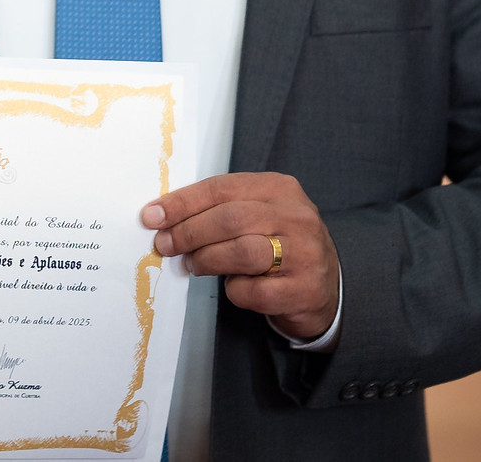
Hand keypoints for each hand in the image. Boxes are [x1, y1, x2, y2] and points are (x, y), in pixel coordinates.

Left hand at [142, 171, 339, 338]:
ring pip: (242, 252)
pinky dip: (235, 291)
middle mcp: (296, 216)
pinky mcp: (304, 289)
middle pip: (229, 219)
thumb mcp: (258, 213)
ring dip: (207, 260)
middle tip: (165, 245)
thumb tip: (163, 217)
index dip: (182, 202)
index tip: (152, 216)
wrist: (328, 284)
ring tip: (192, 264)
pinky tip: (234, 286)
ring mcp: (304, 253)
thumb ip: (220, 209)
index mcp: (279, 188)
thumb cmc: (279, 243)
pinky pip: (255, 291)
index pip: (221, 188)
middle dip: (188, 232)